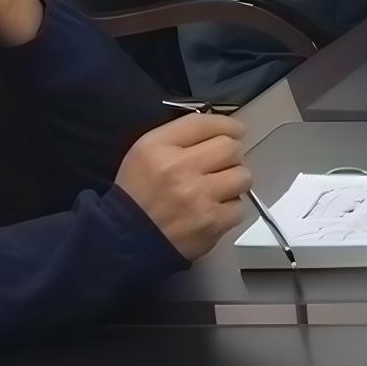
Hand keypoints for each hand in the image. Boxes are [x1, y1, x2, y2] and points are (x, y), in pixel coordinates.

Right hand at [115, 113, 250, 260]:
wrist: (124, 242)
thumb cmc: (136, 195)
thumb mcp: (144, 154)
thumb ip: (181, 138)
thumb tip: (222, 131)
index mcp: (158, 148)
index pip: (205, 124)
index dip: (227, 125)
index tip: (235, 131)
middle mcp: (179, 169)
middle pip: (231, 148)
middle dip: (231, 156)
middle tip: (221, 165)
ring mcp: (198, 198)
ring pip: (243, 176)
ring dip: (234, 182)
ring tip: (218, 189)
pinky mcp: (211, 223)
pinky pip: (240, 208)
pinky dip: (230, 210)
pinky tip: (213, 211)